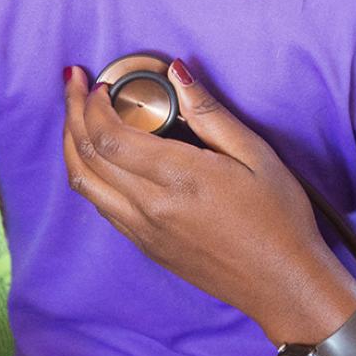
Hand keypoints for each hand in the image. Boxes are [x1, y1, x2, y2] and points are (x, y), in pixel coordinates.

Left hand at [62, 63, 354, 344]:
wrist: (282, 281)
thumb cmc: (280, 217)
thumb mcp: (257, 155)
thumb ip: (211, 114)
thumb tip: (178, 74)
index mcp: (179, 179)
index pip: (110, 137)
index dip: (94, 105)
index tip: (100, 82)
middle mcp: (151, 208)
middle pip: (87, 156)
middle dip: (74, 114)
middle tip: (75, 84)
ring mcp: (144, 231)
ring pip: (85, 184)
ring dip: (73, 145)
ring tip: (77, 116)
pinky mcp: (146, 247)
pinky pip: (102, 206)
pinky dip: (90, 173)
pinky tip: (103, 157)